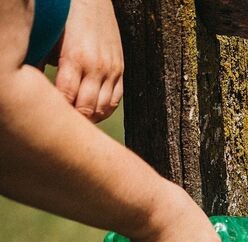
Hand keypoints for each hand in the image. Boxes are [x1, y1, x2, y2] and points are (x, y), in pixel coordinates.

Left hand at [51, 0, 122, 122]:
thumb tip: (31, 90)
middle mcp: (97, 67)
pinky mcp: (121, 70)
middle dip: (73, 120)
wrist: (92, 1)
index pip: (67, 98)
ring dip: (89, 118)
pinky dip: (103, 111)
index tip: (47, 117)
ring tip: (75, 124)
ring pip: (103, 108)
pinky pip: (115, 100)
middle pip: (87, 108)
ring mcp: (112, 69)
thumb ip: (41, 64)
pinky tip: (90, 113)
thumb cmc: (63, 19)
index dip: (58, 112)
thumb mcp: (49, 40)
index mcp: (76, 58)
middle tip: (59, 127)